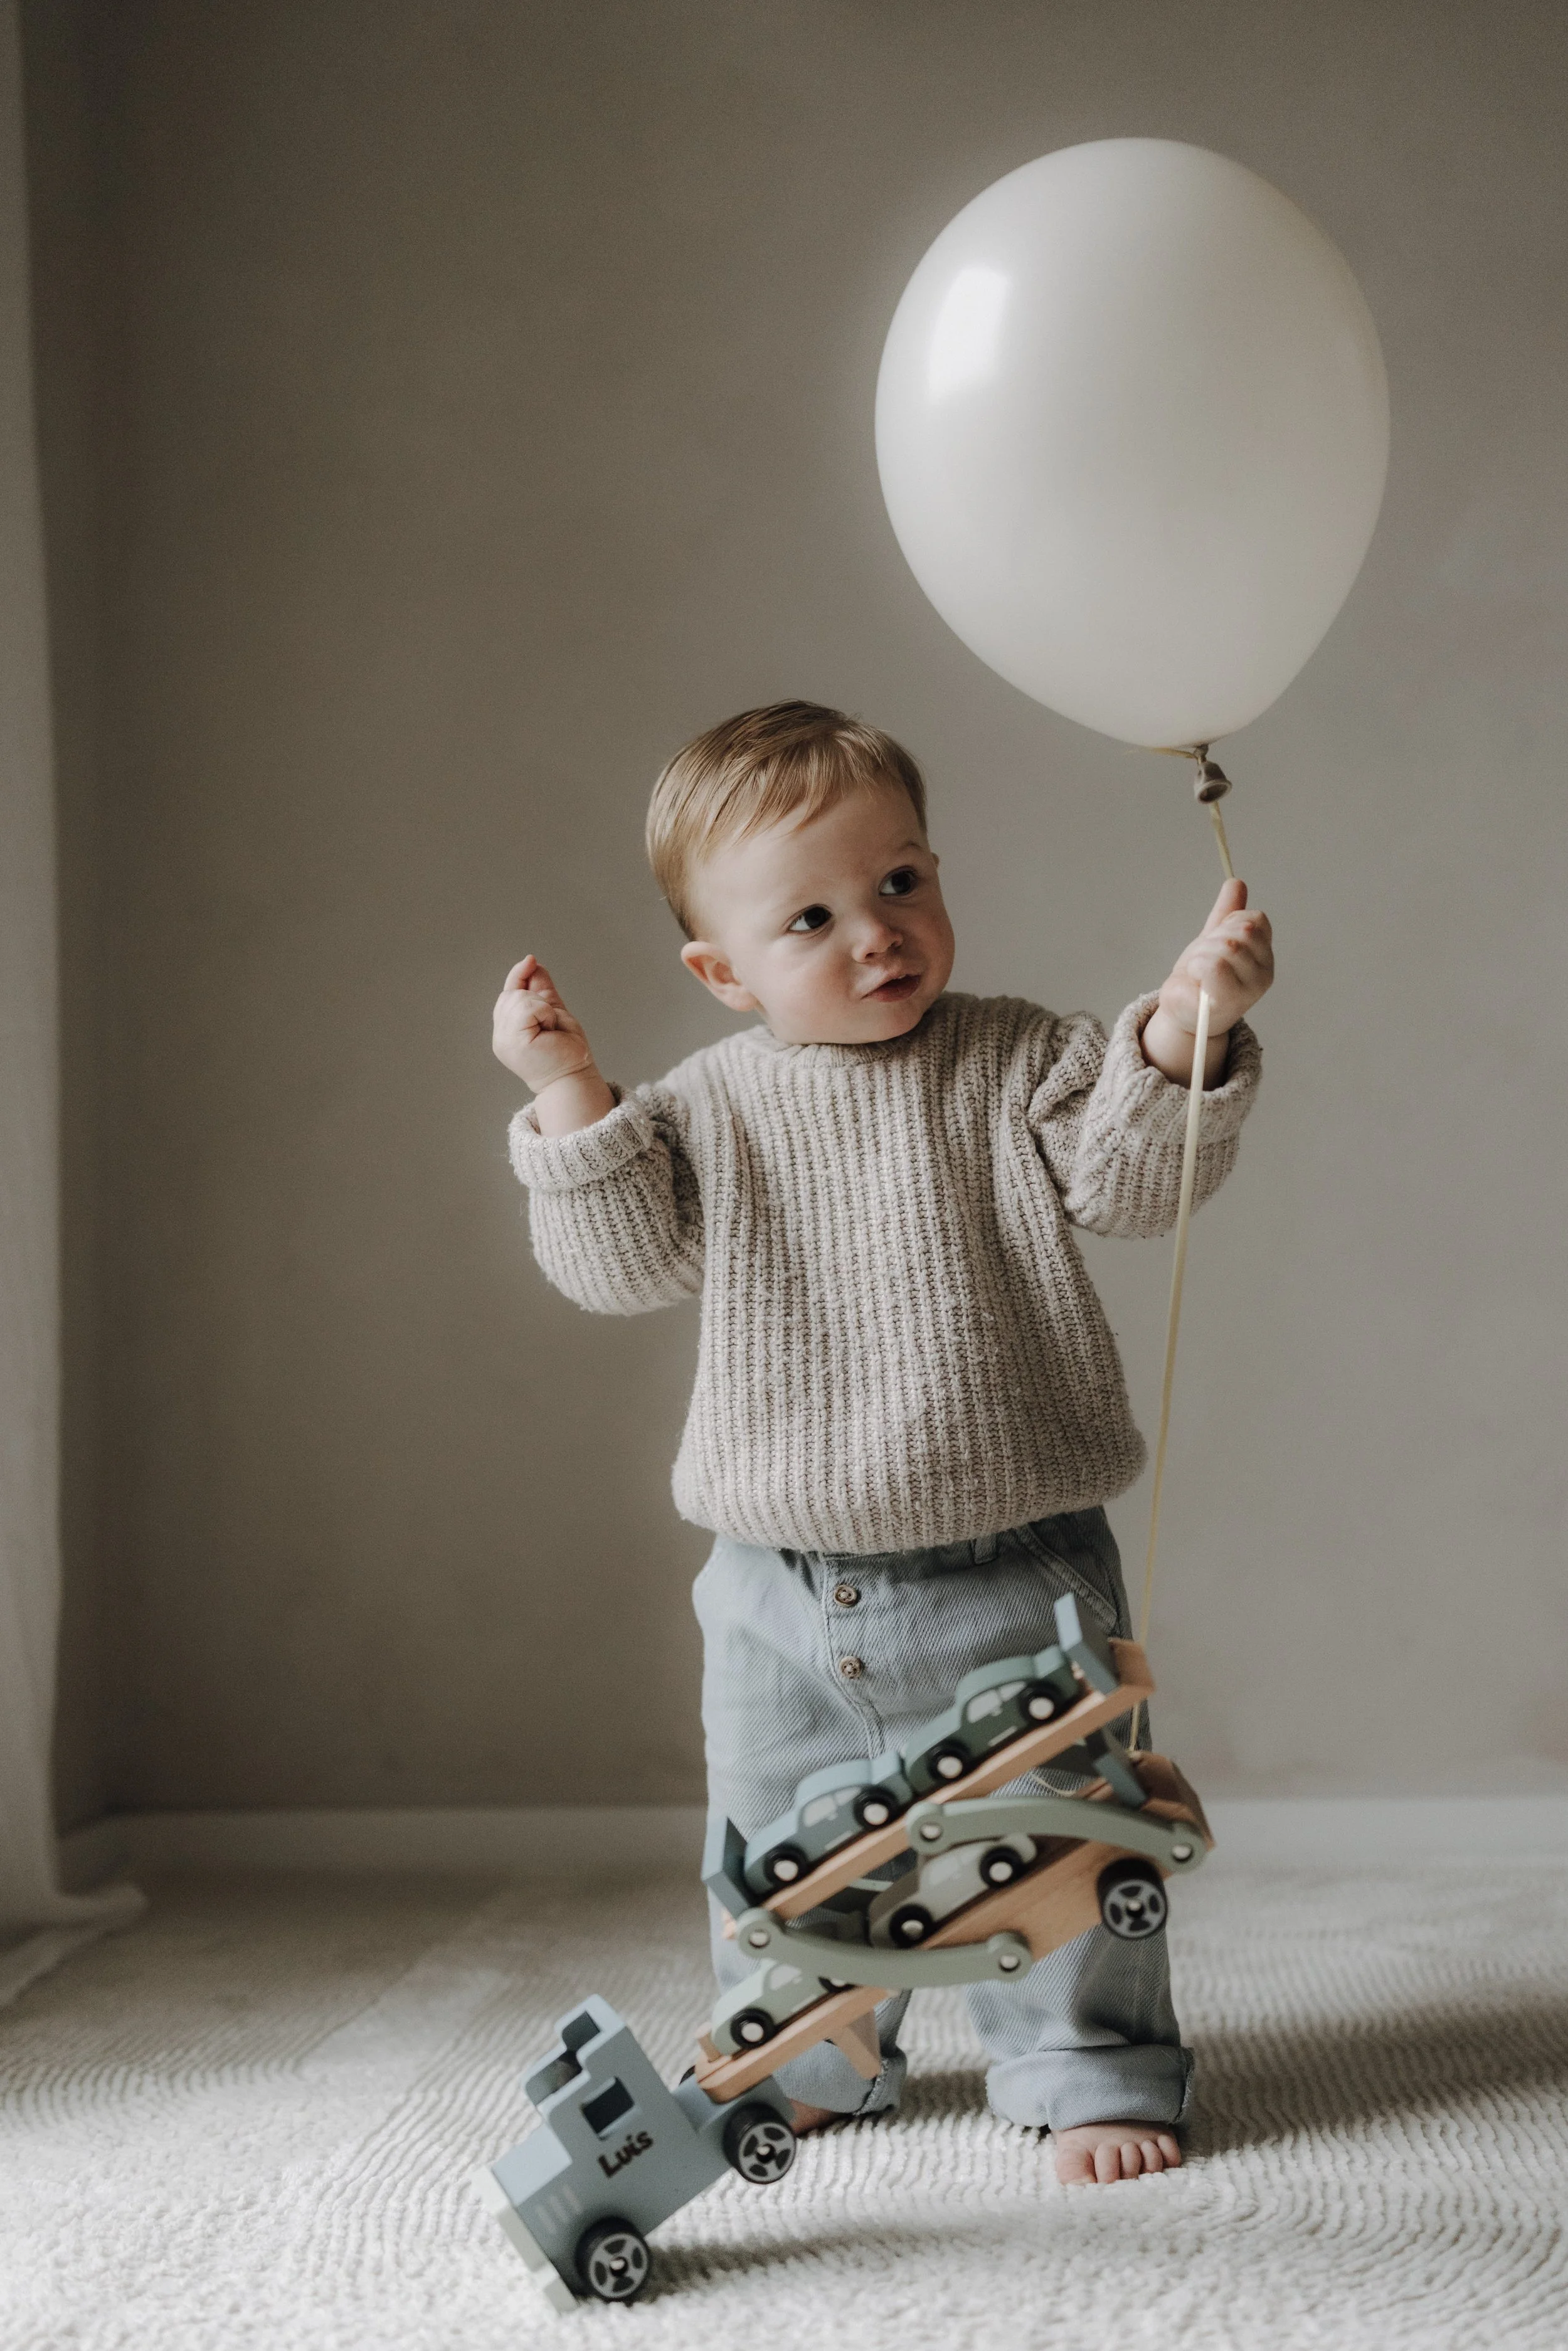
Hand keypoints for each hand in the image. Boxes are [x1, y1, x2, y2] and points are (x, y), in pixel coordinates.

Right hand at [493, 955, 615, 1133]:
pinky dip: (542, 1012)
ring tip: (549, 1029)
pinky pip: (526, 1007)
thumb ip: (540, 990)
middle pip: (511, 994)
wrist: (574, 1077)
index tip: (531, 960)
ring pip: (518, 998)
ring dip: (541, 1007)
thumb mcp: (552, 1011)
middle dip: (535, 998)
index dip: (518, 975)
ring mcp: (504, 1039)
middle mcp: (501, 1036)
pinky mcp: (513, 1041)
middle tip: (550, 1023)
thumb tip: (531, 962)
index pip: (508, 994)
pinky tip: (548, 1028)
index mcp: (508, 1031)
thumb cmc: (566, 1051)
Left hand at [1141, 879, 1272, 1085]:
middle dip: (1212, 940)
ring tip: (1198, 974)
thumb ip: (1226, 913)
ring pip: (1226, 947)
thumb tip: (1236, 882)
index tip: (1216, 942)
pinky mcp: (1232, 1001)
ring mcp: (1251, 988)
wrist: (1184, 1010)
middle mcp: (1264, 971)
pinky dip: (1197, 968)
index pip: (1253, 920)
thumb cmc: (1200, 977)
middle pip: (1239, 931)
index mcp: (1264, 953)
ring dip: (1201, 956)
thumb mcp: (1213, 938)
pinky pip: (1215, 966)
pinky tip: (1196, 982)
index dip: (1228, 924)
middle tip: (1203, 961)